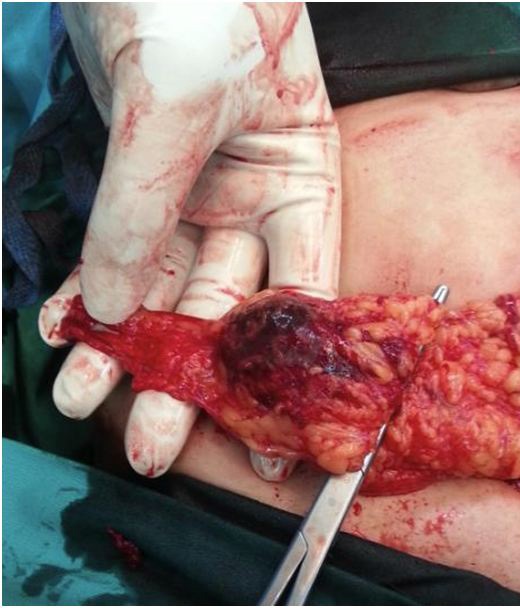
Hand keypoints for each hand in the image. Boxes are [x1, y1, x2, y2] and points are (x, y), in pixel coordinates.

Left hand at [39, 2, 339, 477]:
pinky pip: (118, 250)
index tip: (267, 438)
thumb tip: (119, 306)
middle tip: (151, 447)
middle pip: (222, 306)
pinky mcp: (139, 182)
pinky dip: (90, 291)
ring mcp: (195, 194)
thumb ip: (148, 208)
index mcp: (302, 182)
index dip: (283, 367)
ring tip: (81, 402)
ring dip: (121, 345)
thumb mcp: (180, 101)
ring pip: (161, 287)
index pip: (302, 289)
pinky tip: (65, 332)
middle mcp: (254, 199)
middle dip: (184, 376)